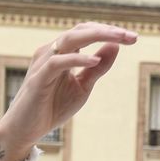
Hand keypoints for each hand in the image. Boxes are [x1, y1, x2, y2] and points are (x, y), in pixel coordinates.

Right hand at [0, 23, 136, 160]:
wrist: (26, 130)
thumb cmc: (52, 107)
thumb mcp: (83, 86)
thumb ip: (98, 67)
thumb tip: (116, 46)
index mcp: (61, 52)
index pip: (86, 32)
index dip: (109, 31)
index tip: (133, 38)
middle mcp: (50, 52)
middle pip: (80, 31)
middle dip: (108, 31)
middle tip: (132, 36)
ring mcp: (42, 63)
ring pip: (69, 40)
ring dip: (96, 36)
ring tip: (119, 40)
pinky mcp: (38, 79)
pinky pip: (58, 63)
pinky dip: (77, 59)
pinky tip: (95, 60)